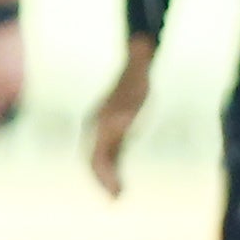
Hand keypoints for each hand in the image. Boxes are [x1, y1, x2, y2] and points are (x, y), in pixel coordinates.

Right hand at [86, 42, 156, 197]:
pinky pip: (110, 164)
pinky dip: (113, 177)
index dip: (107, 154)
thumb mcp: (140, 66)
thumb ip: (140, 56)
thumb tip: (144, 41)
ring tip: (117, 198)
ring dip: (106, 180)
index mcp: (104, 115)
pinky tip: (121, 192)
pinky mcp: (114, 144)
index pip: (102, 137)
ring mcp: (104, 137)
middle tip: (113, 194)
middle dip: (102, 174)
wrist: (131, 75)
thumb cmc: (136, 72)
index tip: (114, 170)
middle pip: (95, 155)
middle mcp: (99, 128)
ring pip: (100, 163)